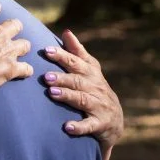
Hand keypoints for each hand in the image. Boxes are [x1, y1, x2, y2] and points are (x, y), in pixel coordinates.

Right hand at [0, 0, 33, 93]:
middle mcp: (0, 32)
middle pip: (15, 24)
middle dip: (12, 26)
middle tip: (5, 30)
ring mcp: (7, 51)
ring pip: (24, 45)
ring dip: (21, 46)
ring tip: (16, 48)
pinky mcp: (11, 68)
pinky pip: (25, 68)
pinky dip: (24, 70)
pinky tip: (22, 70)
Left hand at [42, 30, 123, 148]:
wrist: (114, 122)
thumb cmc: (95, 91)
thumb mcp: (90, 71)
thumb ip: (77, 53)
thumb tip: (66, 32)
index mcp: (92, 74)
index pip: (77, 62)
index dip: (63, 56)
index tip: (47, 50)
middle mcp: (97, 88)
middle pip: (79, 81)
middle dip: (63, 78)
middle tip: (45, 76)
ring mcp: (100, 106)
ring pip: (83, 100)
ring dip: (68, 96)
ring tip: (52, 93)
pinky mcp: (100, 124)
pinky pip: (89, 126)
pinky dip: (79, 126)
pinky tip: (67, 127)